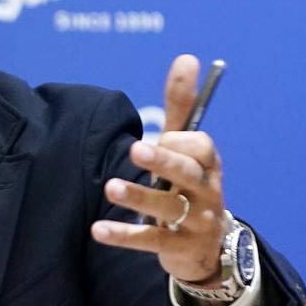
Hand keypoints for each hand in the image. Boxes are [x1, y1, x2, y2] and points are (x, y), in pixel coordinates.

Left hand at [90, 54, 226, 284]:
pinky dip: (124, 236)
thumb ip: (182, 107)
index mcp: (208, 164)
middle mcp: (206, 191)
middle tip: (135, 149)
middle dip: (162, 161)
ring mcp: (195, 221)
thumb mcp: (187, 149)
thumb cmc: (189, 185)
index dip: (178, 141)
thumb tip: (187, 58)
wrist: (208, 248)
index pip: (199, 147)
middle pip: (186, 173)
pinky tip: (97, 229)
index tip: (161, 137)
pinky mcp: (177, 248)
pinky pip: (149, 241)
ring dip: (138, 196)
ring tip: (110, 188)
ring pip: (166, 207)